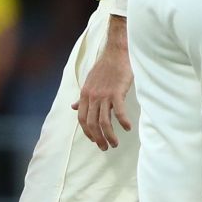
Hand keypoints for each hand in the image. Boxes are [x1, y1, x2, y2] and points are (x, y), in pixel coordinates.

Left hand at [72, 28, 134, 150]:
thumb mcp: (89, 83)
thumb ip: (82, 97)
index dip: (88, 132)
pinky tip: (127, 128)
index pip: (83, 119)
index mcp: (85, 95)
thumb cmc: (105, 68)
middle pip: (92, 124)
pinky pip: (119, 111)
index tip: (95, 140)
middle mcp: (92, 97)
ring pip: (104, 121)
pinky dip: (123, 121)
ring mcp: (104, 95)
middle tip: (105, 148)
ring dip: (109, 135)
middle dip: (98, 139)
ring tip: (115, 143)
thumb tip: (74, 107)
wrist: (116, 53)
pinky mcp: (117, 92)